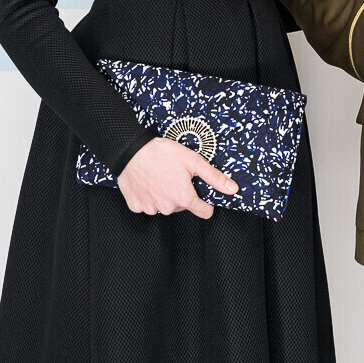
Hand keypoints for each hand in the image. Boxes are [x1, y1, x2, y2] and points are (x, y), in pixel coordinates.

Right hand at [117, 136, 238, 218]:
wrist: (130, 151)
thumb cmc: (161, 154)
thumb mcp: (193, 161)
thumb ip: (214, 177)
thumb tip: (232, 189)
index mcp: (184, 198)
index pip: (203, 211)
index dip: (206, 203)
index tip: (202, 196)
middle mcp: (168, 207)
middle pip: (182, 205)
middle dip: (181, 194)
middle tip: (174, 176)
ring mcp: (150, 208)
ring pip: (164, 205)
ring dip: (164, 195)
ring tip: (159, 177)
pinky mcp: (136, 205)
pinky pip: (147, 205)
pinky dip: (148, 196)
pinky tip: (146, 182)